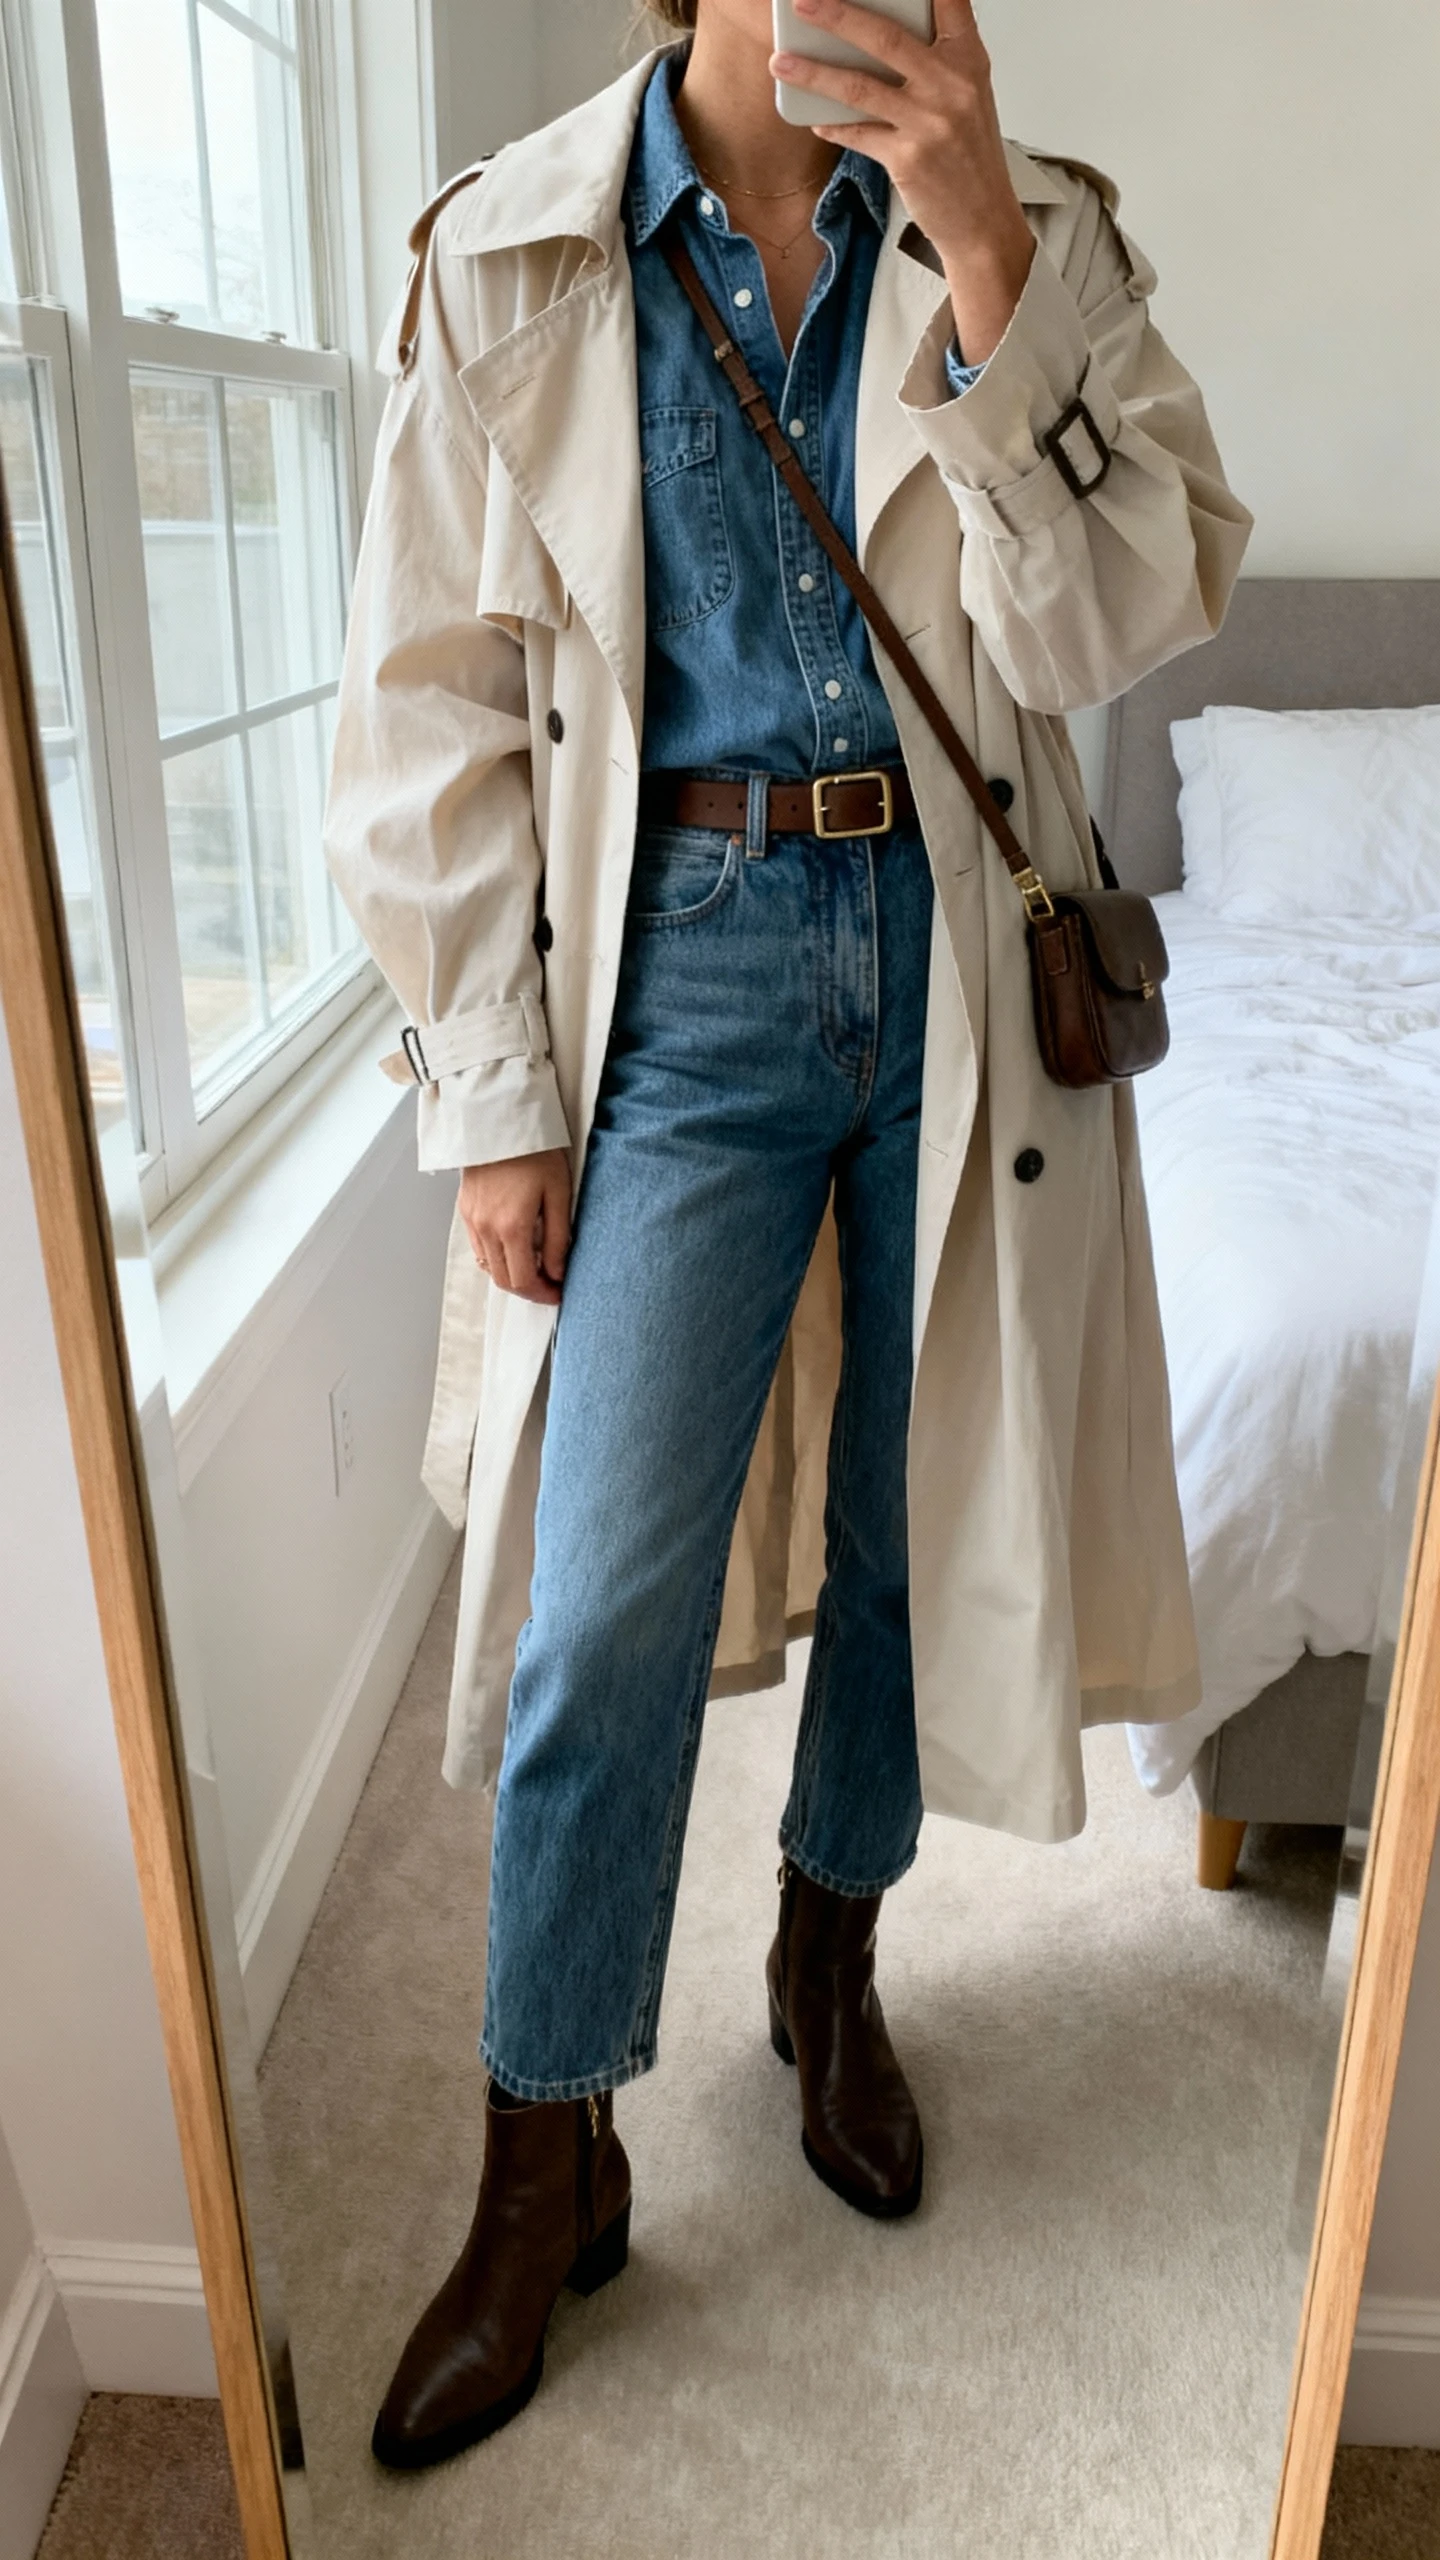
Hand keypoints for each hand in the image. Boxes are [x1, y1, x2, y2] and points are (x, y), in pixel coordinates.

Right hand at [459, 1149, 571, 1304]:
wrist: (501, 1118)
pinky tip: (515, 1245)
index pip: (523, 1281)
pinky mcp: (465, 1210)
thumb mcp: (559, 1193)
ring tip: (536, 1265)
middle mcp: (487, 1229)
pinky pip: (479, 1247)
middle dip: (529, 1289)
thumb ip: (558, 1238)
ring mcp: (472, 1220)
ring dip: (512, 1274)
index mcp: (512, 1227)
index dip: (543, 1294)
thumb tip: (558, 1272)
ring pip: (489, 1267)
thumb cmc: (535, 1150)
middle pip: (504, 1280)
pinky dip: (497, 1257)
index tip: (559, 1292)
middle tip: (550, 1284)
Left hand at [771, 0, 1034, 363]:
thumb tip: (882, 36)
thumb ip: (936, 61)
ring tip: (782, 61)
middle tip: (803, 2)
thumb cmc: (972, 158)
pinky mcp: (907, 159)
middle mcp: (951, 86)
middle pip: (886, 36)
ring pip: (860, 87)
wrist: (984, 221)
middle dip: (838, 14)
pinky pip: (857, 134)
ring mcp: (929, 123)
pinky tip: (815, 118)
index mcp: (969, 60)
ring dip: (814, 72)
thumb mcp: (968, 97)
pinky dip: (832, 125)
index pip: (947, 1)